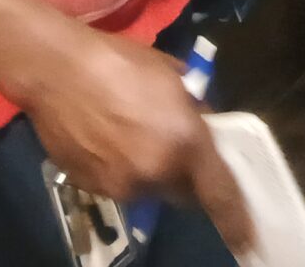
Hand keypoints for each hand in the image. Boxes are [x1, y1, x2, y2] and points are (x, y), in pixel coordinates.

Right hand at [18, 25, 255, 254]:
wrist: (58, 72)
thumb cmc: (120, 63)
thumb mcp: (173, 75)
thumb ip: (194, 109)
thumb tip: (202, 124)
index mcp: (185, 143)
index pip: (219, 193)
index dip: (235, 220)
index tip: (246, 241)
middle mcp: (156, 173)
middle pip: (183, 193)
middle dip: (186, 177)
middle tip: (178, 150)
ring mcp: (121, 185)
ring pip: (149, 189)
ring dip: (151, 171)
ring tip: (132, 134)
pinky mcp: (92, 188)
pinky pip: (119, 186)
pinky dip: (122, 170)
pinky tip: (107, 140)